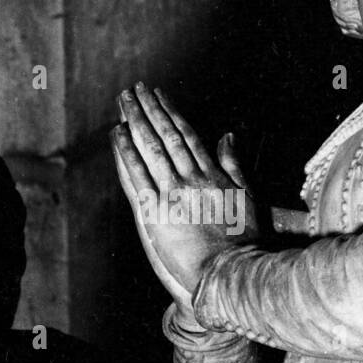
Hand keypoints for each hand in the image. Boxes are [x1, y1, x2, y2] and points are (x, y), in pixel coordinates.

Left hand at [111, 84, 258, 310]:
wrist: (230, 273)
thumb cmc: (244, 241)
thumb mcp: (247, 197)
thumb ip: (234, 164)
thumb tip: (228, 134)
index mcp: (212, 174)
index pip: (186, 134)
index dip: (170, 111)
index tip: (157, 94)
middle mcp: (190, 179)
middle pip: (165, 135)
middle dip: (147, 109)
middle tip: (133, 89)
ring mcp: (171, 195)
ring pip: (149, 150)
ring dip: (133, 123)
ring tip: (122, 103)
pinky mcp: (155, 214)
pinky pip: (135, 177)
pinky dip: (125, 154)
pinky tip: (116, 136)